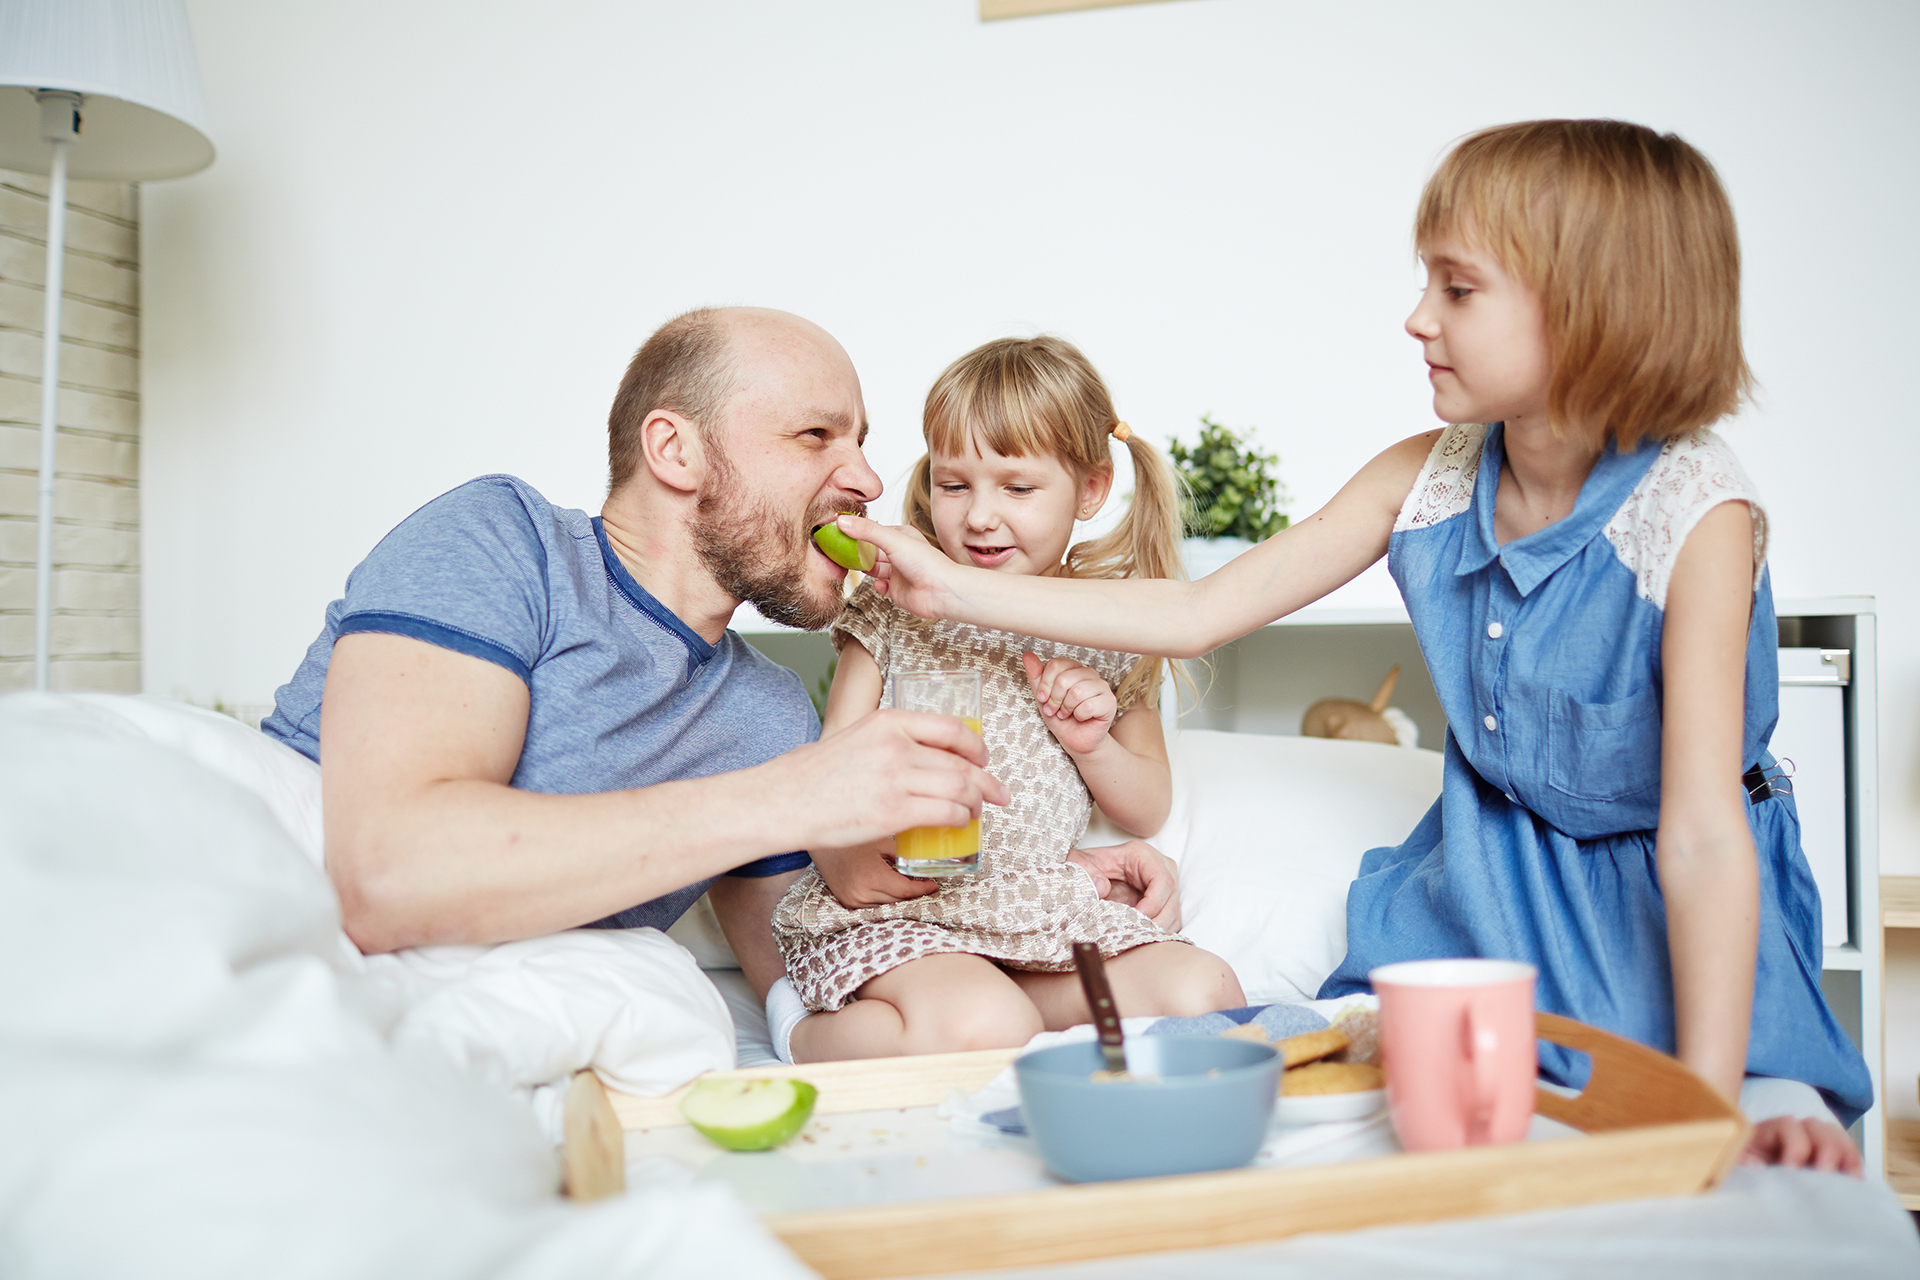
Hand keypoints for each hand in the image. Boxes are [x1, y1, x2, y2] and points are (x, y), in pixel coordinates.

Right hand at [781, 707, 1009, 852]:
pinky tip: (960, 823)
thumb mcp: (854, 737)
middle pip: (961, 761)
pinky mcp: (894, 811)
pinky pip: (946, 813)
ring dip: (977, 802)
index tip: (983, 758)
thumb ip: (888, 741)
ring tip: (978, 811)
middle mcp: (896, 745)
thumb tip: (921, 757)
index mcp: (887, 721)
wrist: (782, 800)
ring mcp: (897, 778)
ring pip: (960, 787)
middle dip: (986, 781)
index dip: (975, 745)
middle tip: (998, 793)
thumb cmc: (811, 774)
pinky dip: (961, 819)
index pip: (950, 728)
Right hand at [810, 838, 937, 907]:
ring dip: (901, 900)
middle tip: (928, 886)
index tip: (935, 884)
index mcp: (872, 876)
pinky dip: (885, 901)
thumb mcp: (881, 843)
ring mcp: (852, 901)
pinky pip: (873, 907)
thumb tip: (924, 863)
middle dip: (915, 895)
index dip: (923, 889)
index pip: (906, 891)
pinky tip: (894, 893)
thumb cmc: (853, 839)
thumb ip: (902, 856)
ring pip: (887, 907)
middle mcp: (861, 893)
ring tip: (914, 890)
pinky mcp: (846, 903)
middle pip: (898, 902)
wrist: (822, 845)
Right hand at [833, 515, 959, 620]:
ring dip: (864, 568)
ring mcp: (898, 573)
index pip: (874, 531)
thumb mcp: (893, 541)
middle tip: (839, 551)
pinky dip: (877, 586)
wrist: (942, 593)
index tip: (839, 530)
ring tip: (852, 567)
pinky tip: (879, 584)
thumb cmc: (926, 563)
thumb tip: (842, 520)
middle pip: (871, 551)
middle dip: (857, 552)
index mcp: (901, 536)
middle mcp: (899, 553)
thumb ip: (866, 531)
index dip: (857, 531)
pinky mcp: (898, 591)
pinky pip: (881, 587)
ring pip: (874, 568)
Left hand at [1023, 652, 1117, 756]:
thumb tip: (1027, 656)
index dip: (1045, 684)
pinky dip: (1080, 716)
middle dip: (1054, 699)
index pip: (1056, 664)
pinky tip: (1081, 718)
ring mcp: (1102, 686)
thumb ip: (1036, 676)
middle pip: (1065, 678)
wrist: (1075, 740)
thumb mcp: (1043, 697)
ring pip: (1077, 692)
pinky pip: (1089, 706)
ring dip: (1067, 708)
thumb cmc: (1061, 717)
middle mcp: (1089, 673)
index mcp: (1073, 668)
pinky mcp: (1109, 702)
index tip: (1043, 698)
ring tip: (1067, 714)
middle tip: (1055, 710)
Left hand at [1067, 839, 1180, 930]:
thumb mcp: (1079, 863)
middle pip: (1172, 901)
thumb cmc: (1089, 866)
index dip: (1152, 904)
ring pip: (1173, 916)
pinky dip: (1156, 934)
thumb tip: (1102, 888)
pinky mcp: (1164, 903)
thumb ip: (1085, 872)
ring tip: (1134, 937)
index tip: (1134, 918)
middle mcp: (1161, 869)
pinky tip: (1138, 937)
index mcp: (1144, 855)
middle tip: (1134, 934)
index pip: (1163, 881)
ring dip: (1156, 931)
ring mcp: (1165, 887)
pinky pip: (1169, 923)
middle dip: (1155, 922)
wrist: (1091, 872)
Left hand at [1739, 1116, 1861, 1176]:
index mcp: (1767, 1131)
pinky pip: (1847, 1154)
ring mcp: (1813, 1144)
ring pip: (1836, 1137)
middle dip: (1826, 1149)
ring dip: (1846, 1154)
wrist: (1748, 1185)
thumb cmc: (1742, 1173)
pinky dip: (1854, 1164)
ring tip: (1849, 1178)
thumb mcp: (1734, 1166)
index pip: (1788, 1125)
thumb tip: (1757, 1166)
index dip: (1795, 1145)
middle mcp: (1794, 1132)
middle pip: (1817, 1127)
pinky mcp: (1826, 1160)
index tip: (1792, 1169)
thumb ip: (1740, 1163)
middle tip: (1826, 1174)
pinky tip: (1856, 1181)